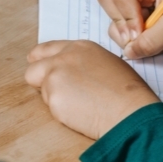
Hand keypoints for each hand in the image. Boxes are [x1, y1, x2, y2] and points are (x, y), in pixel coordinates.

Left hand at [26, 40, 158, 138]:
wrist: (129, 110)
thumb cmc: (126, 92)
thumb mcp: (105, 63)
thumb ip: (82, 63)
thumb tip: (70, 73)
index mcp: (79, 48)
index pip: (46, 50)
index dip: (39, 60)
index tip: (36, 66)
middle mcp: (63, 58)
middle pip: (33, 70)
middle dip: (39, 82)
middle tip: (55, 93)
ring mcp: (56, 77)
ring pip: (42, 91)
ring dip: (55, 99)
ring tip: (82, 104)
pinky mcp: (54, 98)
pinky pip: (50, 108)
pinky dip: (62, 112)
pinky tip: (81, 113)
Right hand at [97, 0, 162, 58]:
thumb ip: (151, 40)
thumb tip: (129, 51)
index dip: (127, 17)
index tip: (142, 31)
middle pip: (108, 2)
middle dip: (121, 23)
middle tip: (141, 35)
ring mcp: (137, 10)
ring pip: (113, 22)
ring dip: (128, 37)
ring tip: (153, 40)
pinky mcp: (139, 26)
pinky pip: (121, 35)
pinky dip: (133, 44)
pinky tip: (153, 43)